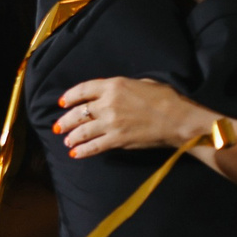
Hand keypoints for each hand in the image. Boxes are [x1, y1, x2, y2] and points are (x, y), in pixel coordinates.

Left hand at [56, 77, 214, 157]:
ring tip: (67, 141)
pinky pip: (94, 146)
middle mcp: (107, 104)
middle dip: (65, 120)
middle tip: (58, 126)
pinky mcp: (117, 140)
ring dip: (72, 136)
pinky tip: (75, 154)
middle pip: (78, 112)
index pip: (83, 90)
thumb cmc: (165, 98)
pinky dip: (83, 151)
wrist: (177, 119)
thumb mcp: (141, 83)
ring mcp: (111, 123)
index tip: (62, 102)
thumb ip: (122, 87)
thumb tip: (112, 93)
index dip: (70, 96)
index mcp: (113, 86)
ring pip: (82, 131)